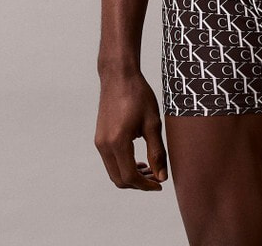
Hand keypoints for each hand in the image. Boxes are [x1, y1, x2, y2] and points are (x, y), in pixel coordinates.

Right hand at [94, 71, 167, 190]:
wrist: (119, 76)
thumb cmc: (138, 95)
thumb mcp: (153, 123)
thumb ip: (157, 152)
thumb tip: (162, 177)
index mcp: (118, 142)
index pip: (130, 177)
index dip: (146, 185)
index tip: (160, 185)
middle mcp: (104, 145)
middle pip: (119, 179)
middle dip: (139, 183)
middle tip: (157, 178)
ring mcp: (99, 142)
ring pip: (113, 172)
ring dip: (131, 176)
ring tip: (150, 169)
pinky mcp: (99, 137)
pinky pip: (110, 161)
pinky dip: (123, 166)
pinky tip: (138, 159)